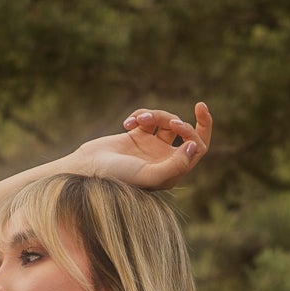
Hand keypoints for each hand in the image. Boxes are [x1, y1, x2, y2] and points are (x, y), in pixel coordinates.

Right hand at [72, 101, 211, 188]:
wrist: (88, 169)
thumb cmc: (117, 177)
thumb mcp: (149, 174)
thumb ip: (175, 165)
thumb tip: (194, 146)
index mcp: (172, 172)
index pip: (198, 148)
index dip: (201, 129)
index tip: (194, 113)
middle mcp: (165, 160)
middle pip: (186, 132)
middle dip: (179, 122)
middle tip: (170, 123)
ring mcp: (152, 147)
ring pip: (166, 121)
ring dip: (155, 115)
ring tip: (139, 121)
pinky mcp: (139, 134)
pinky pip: (149, 117)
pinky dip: (141, 114)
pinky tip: (126, 125)